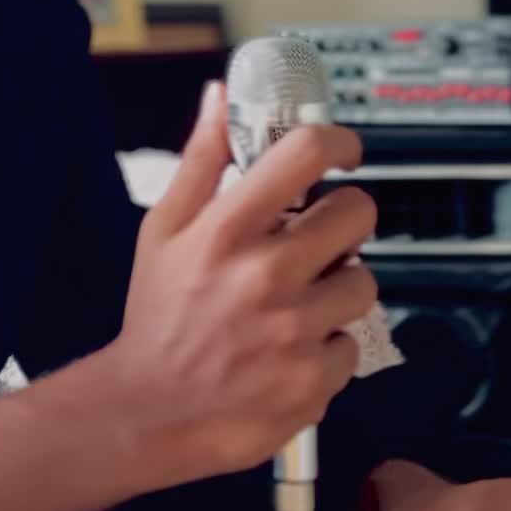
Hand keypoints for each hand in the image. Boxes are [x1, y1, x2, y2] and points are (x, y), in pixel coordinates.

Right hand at [104, 80, 377, 490]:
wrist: (147, 412)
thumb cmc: (156, 316)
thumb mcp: (163, 229)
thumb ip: (201, 161)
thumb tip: (221, 97)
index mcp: (229, 230)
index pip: (306, 154)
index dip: (339, 141)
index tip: (344, 151)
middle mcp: (267, 274)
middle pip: (357, 212)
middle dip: (345, 219)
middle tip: (321, 236)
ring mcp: (295, 331)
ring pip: (364, 282)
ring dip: (340, 286)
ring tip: (303, 300)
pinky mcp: (314, 382)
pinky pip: (352, 346)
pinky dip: (329, 348)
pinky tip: (293, 351)